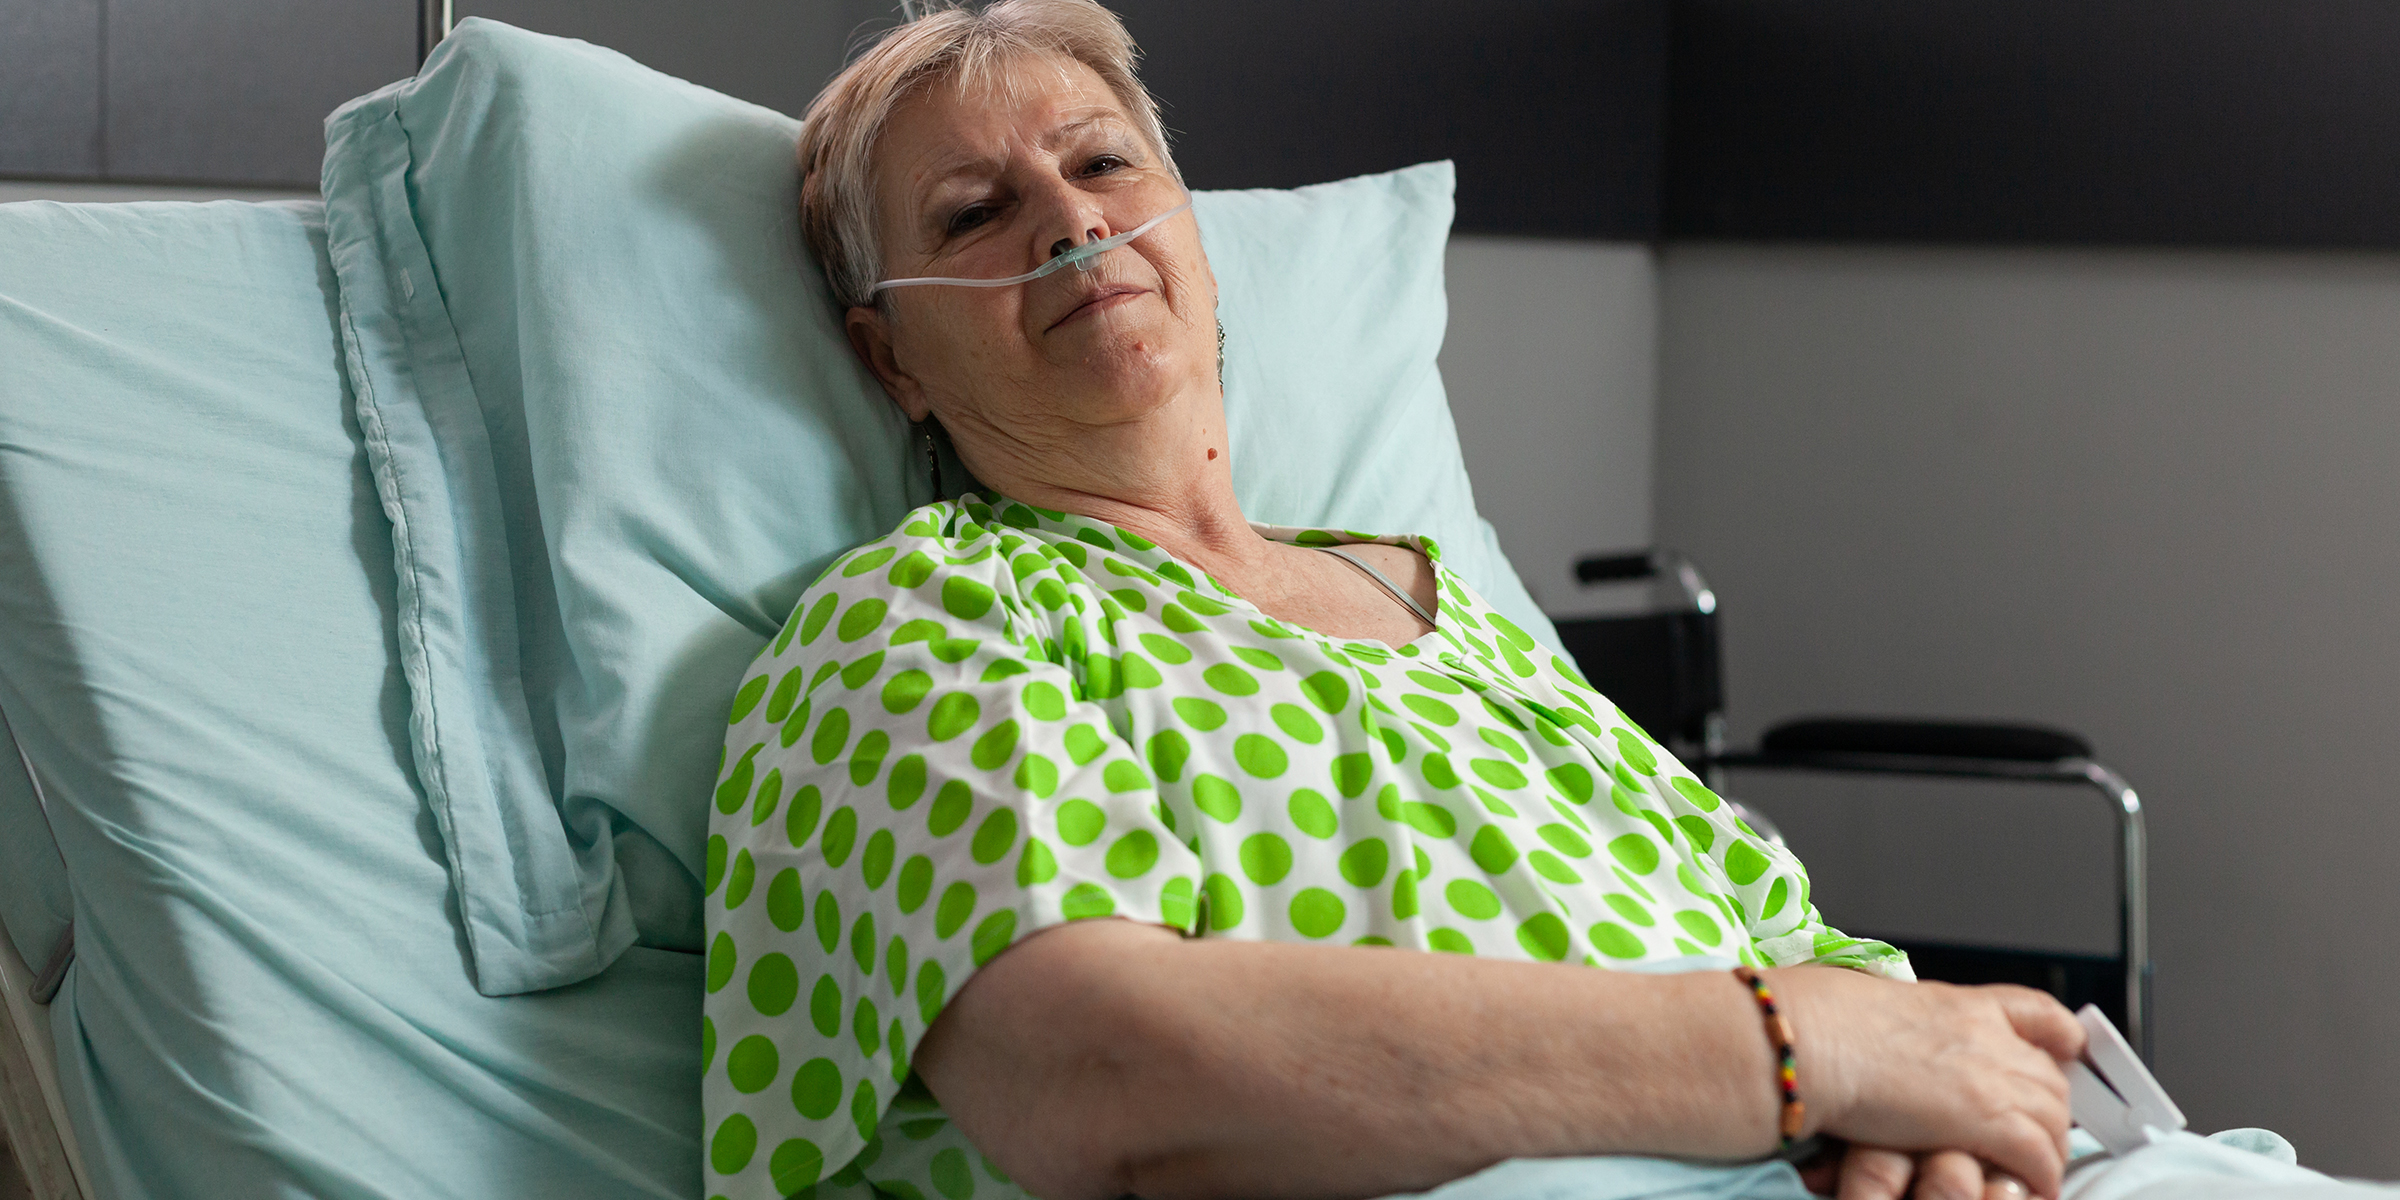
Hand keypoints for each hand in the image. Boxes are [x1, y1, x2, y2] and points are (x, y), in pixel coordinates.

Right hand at [1771, 969, 2084, 1195]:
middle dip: (2053, 1110)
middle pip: (2050, 1076)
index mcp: (1955, 1004)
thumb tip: (1881, 1043)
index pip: (2031, 1011)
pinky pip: (2038, 1154)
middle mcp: (1983, 1034)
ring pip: (2053, 1117)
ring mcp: (1989, 1074)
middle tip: (2040, 1137)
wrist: (1806, 1040)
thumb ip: (1895, 1026)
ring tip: (2034, 1171)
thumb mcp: (1865, 1008)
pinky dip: (2042, 1175)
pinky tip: (2034, 1187)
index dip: (2057, 1035)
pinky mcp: (1986, 1117)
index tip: (2068, 1049)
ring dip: (2049, 1148)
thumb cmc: (1814, 1023)